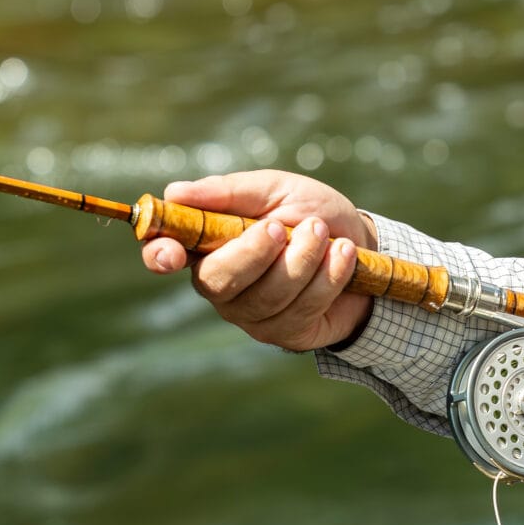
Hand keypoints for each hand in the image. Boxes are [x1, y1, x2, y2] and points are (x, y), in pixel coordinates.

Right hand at [140, 171, 377, 351]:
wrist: (363, 246)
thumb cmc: (309, 214)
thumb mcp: (275, 190)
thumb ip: (229, 192)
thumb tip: (175, 191)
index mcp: (207, 246)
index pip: (165, 256)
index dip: (160, 255)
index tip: (171, 253)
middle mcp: (222, 286)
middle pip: (219, 281)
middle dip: (254, 252)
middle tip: (283, 226)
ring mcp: (253, 315)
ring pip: (268, 296)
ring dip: (302, 258)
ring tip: (323, 232)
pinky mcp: (286, 333)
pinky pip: (302, 309)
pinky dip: (328, 276)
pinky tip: (343, 254)